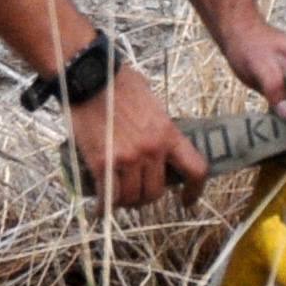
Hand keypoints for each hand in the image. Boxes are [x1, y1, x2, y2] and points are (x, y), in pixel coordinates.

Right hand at [65, 66, 209, 209]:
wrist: (89, 76)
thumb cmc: (118, 82)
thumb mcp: (152, 102)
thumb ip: (160, 125)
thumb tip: (161, 139)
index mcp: (168, 133)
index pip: (195, 169)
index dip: (195, 190)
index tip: (187, 200)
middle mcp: (152, 149)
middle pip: (156, 191)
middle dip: (147, 196)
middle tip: (137, 191)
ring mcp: (127, 158)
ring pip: (132, 198)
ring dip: (126, 201)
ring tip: (118, 196)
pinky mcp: (102, 163)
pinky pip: (109, 198)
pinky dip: (105, 207)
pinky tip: (102, 208)